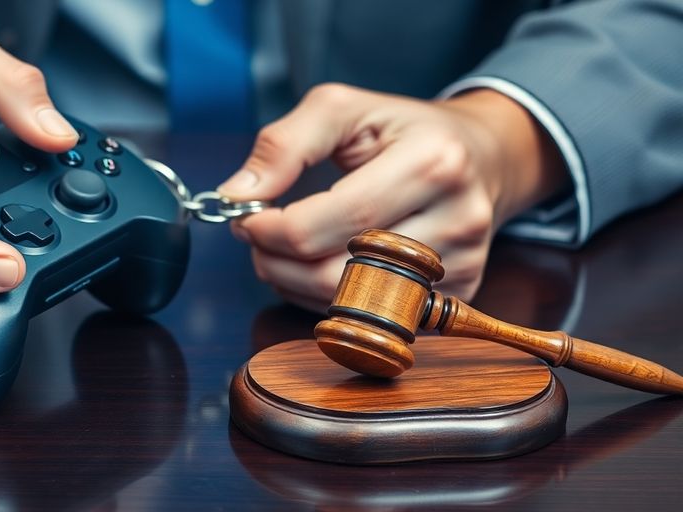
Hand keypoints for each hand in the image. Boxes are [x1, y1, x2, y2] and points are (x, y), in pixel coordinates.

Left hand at [219, 84, 565, 311]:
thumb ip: (283, 145)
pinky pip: (372, 316)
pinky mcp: (458, 296)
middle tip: (256, 239)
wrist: (484, 156)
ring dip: (296, 284)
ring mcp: (463, 265)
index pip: (334, 221)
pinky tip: (321, 268)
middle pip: (339, 271)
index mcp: (433, 162)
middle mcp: (458, 218)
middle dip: (278, 261)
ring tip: (282, 253)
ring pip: (351, 303)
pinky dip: (329, 300)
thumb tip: (238, 194)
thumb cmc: (405, 130)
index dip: (274, 229)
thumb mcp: (342, 109)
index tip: (247, 219)